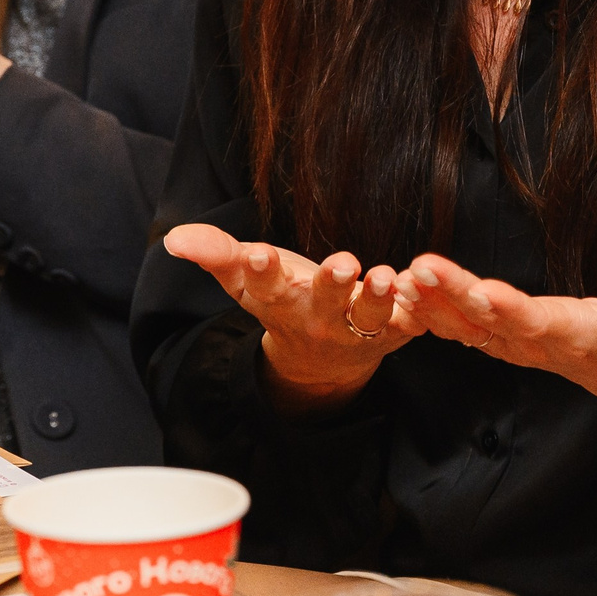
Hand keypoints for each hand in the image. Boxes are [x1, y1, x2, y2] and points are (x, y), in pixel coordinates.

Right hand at [162, 224, 418, 413]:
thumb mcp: (245, 276)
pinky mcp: (394, 332)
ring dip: (378, 298)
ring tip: (384, 277)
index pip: (263, 284)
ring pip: (369, 316)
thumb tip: (174, 239)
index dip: (259, 270)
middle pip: (323, 302)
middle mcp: (316, 318)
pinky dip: (420, 308)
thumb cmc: (284, 298)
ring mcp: (356, 329)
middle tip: (341, 264)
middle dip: (332, 284)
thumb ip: (215, 253)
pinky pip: (411, 320)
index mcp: (277, 299)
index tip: (258, 255)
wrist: (323, 356)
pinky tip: (423, 286)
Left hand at [400, 254, 596, 410]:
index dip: (510, 310)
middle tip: (421, 267)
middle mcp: (535, 344)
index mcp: (574, 336)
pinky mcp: (502, 340)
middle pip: (488, 321)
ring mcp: (514, 345)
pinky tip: (404, 287)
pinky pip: (460, 327)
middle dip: (453, 295)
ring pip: (465, 325)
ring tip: (402, 275)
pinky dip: (431, 310)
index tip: (483, 292)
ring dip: (432, 303)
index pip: (539, 322)